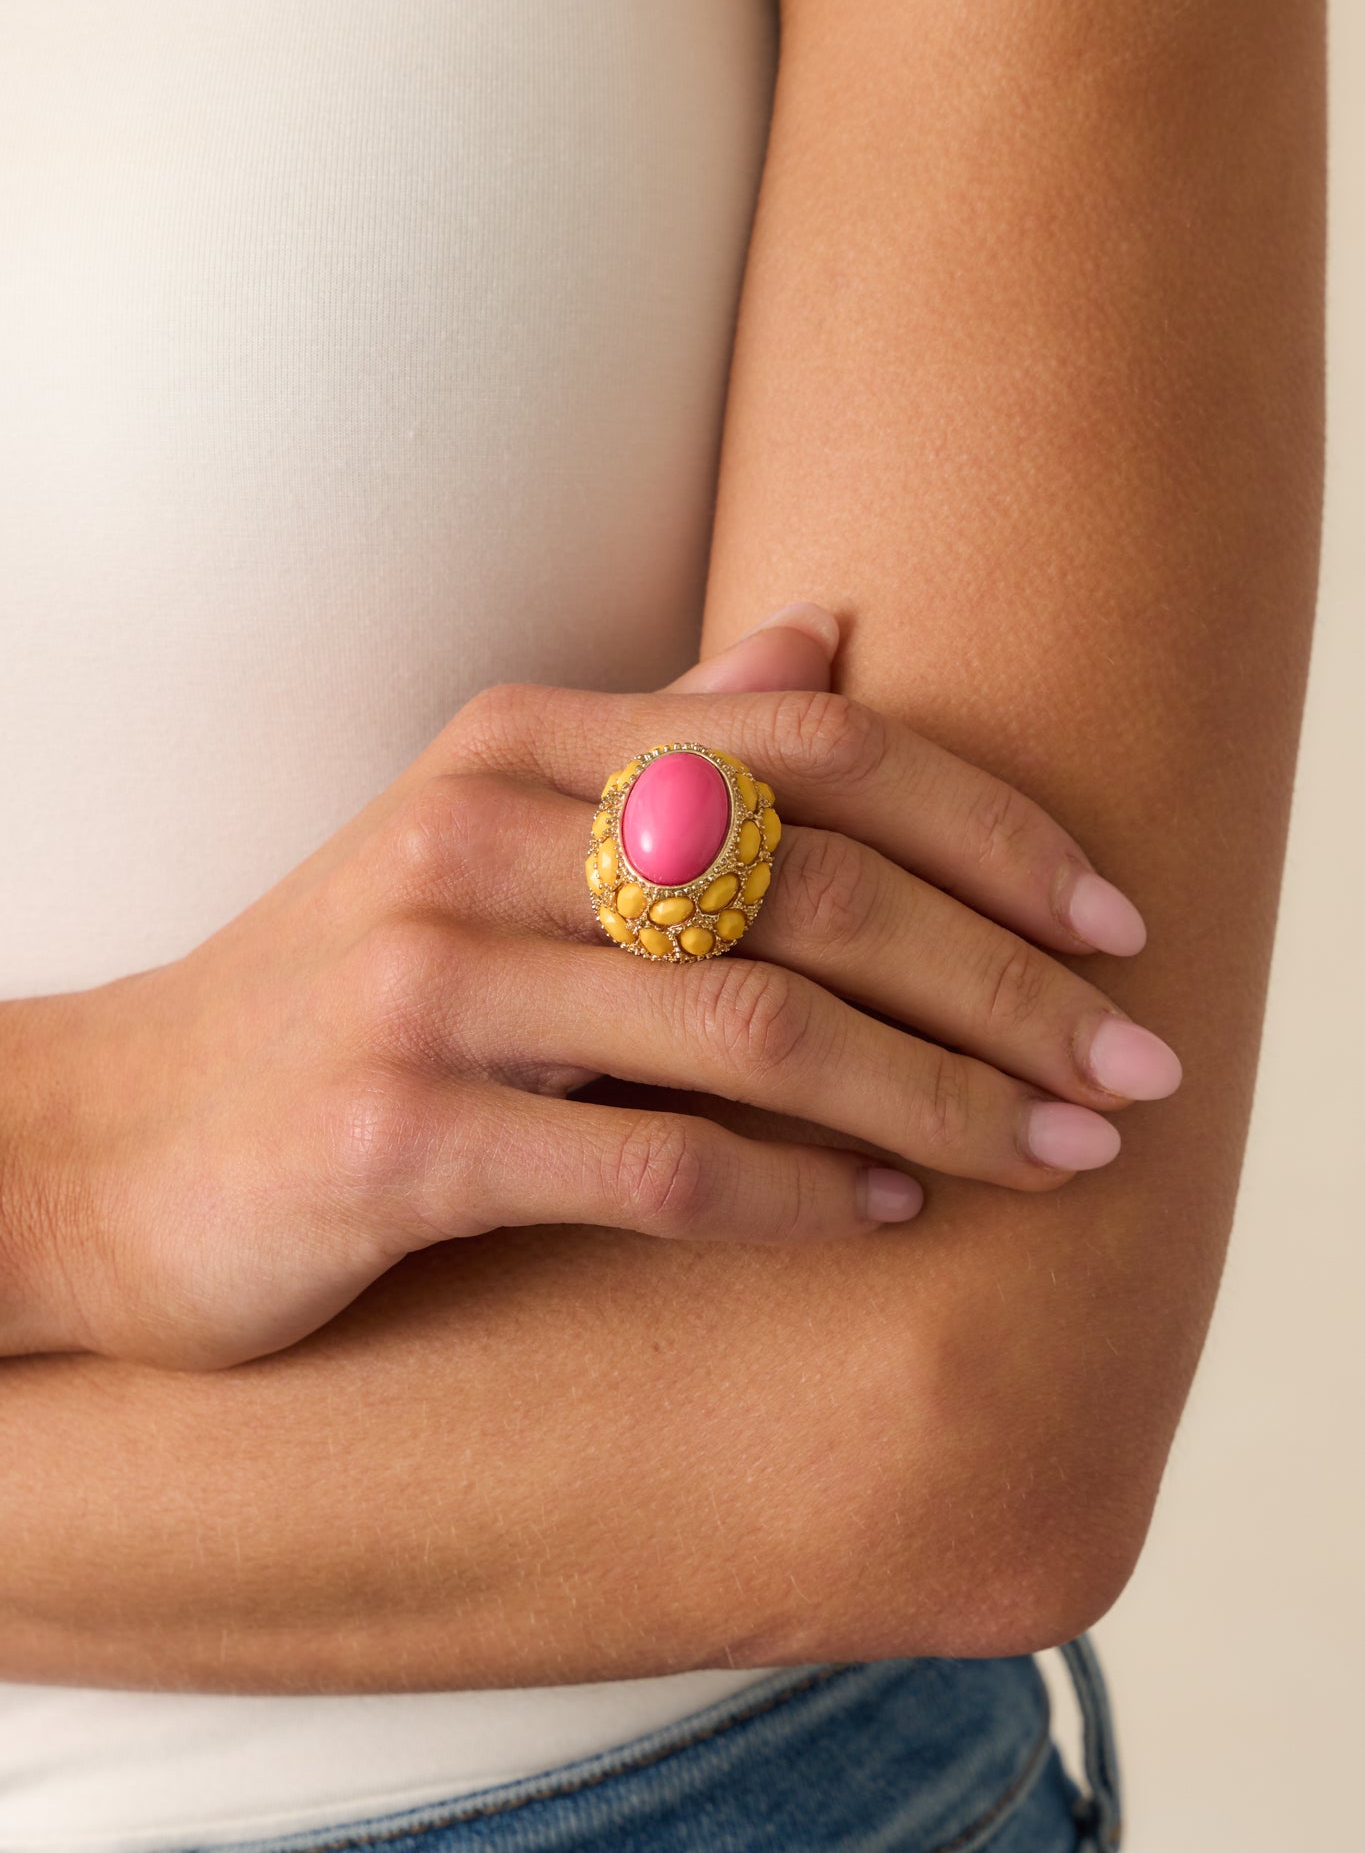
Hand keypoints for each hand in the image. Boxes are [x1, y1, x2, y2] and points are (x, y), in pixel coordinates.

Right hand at [1, 603, 1178, 1370]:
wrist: (102, 1146)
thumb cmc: (334, 995)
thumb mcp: (481, 835)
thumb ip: (656, 739)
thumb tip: (824, 636)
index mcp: (513, 747)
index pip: (812, 745)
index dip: (994, 825)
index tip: (1113, 925)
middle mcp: (473, 837)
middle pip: (814, 883)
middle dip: (1005, 985)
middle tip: (1127, 1070)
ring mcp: (426, 985)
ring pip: (756, 1027)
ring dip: (935, 1100)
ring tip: (1047, 1154)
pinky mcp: (393, 1137)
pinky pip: (654, 1163)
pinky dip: (797, 1194)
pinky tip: (881, 1216)